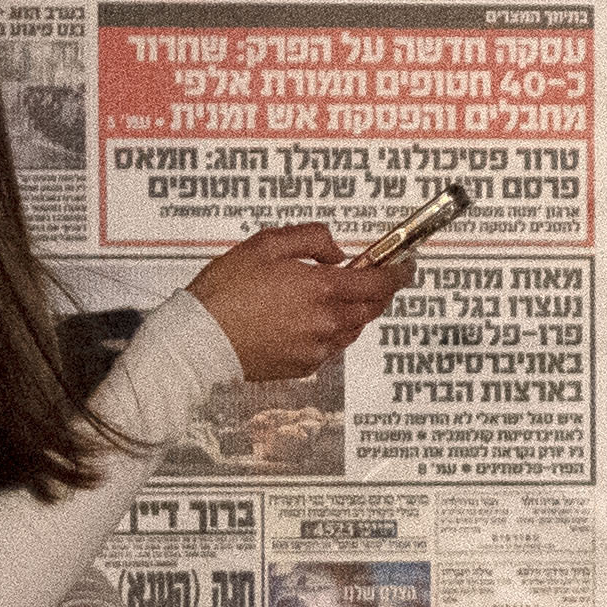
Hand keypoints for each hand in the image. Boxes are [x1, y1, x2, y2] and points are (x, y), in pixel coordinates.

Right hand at [186, 219, 402, 380]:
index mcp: (323, 289)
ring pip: (353, 329)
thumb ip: (311, 239)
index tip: (406, 267)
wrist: (200, 339)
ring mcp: (317, 349)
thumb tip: (338, 252)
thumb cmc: (228, 288)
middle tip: (370, 279)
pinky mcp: (304, 367)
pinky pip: (330, 347)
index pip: (379, 283)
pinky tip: (305, 321)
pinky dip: (329, 331)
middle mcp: (327, 322)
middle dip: (378, 292)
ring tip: (329, 298)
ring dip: (352, 312)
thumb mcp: (267, 243)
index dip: (398, 274)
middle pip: (372, 309)